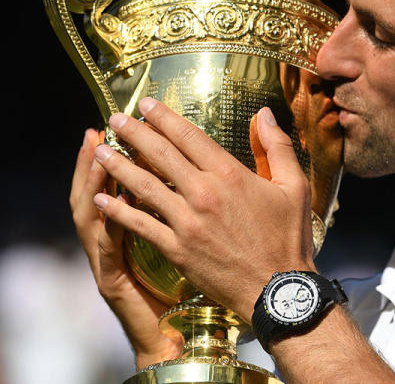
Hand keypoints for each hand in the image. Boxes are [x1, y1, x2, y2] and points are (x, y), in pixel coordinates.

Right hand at [70, 129, 181, 367]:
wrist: (176, 336)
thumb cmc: (184, 288)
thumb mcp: (181, 243)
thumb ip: (183, 209)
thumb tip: (196, 174)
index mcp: (132, 228)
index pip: (121, 183)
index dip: (120, 155)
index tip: (124, 125)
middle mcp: (112, 240)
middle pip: (96, 192)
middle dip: (95, 161)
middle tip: (97, 132)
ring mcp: (107, 260)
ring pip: (91, 216)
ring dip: (92, 184)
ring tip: (97, 155)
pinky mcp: (111, 280)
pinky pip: (106, 247)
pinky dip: (107, 224)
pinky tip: (109, 204)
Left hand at [91, 97, 314, 319]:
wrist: (278, 290)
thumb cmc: (288, 239)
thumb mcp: (295, 187)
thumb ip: (278, 147)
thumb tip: (264, 113)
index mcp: (230, 174)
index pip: (189, 136)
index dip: (164, 117)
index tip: (146, 104)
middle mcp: (204, 193)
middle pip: (160, 154)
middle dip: (133, 133)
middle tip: (113, 120)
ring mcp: (187, 222)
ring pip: (143, 186)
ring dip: (117, 166)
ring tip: (99, 151)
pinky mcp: (177, 249)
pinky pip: (140, 225)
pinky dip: (118, 211)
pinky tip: (99, 200)